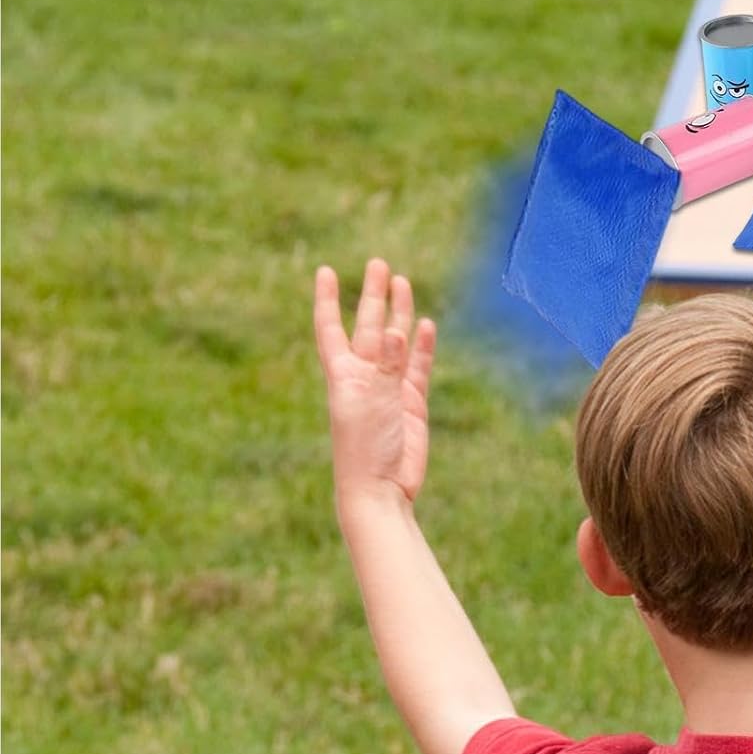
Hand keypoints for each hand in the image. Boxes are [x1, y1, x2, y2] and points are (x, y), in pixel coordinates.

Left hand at [314, 259, 436, 508]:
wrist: (381, 489)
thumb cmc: (364, 448)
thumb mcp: (372, 401)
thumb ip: (386, 365)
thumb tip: (396, 328)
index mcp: (343, 374)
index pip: (330, 327)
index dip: (327, 299)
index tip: (325, 271)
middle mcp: (364, 376)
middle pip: (367, 326)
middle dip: (372, 296)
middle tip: (379, 264)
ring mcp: (389, 388)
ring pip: (395, 342)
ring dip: (398, 314)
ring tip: (403, 283)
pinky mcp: (411, 403)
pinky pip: (417, 367)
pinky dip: (422, 347)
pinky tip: (425, 325)